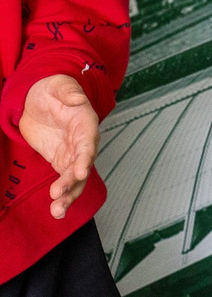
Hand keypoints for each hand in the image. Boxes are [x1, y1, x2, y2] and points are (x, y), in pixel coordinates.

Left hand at [19, 74, 98, 219]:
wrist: (39, 98)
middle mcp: (83, 141)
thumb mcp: (59, 85)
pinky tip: (56, 208)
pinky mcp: (60, 161)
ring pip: (75, 179)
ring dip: (68, 195)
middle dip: (73, 184)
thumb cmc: (52, 89)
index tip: (79, 172)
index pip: (88, 142)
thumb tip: (77, 99)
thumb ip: (68, 91)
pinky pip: (64, 180)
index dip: (85, 157)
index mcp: (85, 122)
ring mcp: (72, 153)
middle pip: (83, 166)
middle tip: (59, 197)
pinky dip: (62, 194)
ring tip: (57, 211)